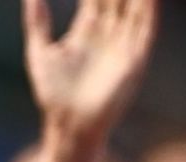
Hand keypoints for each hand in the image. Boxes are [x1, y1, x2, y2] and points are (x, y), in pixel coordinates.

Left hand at [23, 0, 157, 138]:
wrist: (68, 126)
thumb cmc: (53, 94)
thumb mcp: (39, 52)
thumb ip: (37, 22)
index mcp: (86, 31)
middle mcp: (108, 34)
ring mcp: (122, 45)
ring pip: (134, 7)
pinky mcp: (134, 60)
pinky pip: (145, 29)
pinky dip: (148, 10)